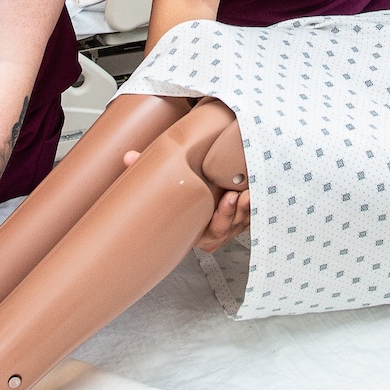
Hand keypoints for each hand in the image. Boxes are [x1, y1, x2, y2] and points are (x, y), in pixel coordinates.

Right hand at [122, 149, 248, 251]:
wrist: (207, 188)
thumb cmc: (185, 191)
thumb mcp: (167, 181)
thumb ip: (148, 169)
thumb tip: (129, 157)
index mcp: (196, 231)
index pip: (210, 233)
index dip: (222, 217)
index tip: (228, 197)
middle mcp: (215, 232)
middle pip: (229, 227)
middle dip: (235, 211)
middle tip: (238, 193)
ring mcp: (232, 227)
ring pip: (243, 222)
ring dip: (249, 207)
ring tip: (251, 190)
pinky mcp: (246, 219)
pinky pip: (254, 216)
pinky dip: (258, 204)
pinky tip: (260, 191)